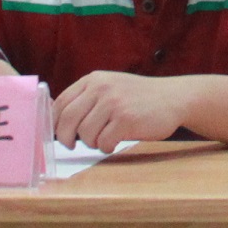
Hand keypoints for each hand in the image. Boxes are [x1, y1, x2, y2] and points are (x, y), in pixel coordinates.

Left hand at [53, 69, 197, 150]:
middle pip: (68, 120)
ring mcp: (114, 103)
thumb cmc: (138, 98)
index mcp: (94, 80)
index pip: (61, 103)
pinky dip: (106, 147)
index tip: (59, 134)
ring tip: (104, 138)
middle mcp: (102, 88)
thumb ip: (85, 98)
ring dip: (91, 143)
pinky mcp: (126, 119)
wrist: (174, 97)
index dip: (55, 123)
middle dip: (66, 138)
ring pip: (85, 134)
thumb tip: (53, 118)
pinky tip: (115, 142)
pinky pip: (103, 142)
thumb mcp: (110, 87)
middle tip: (72, 144)